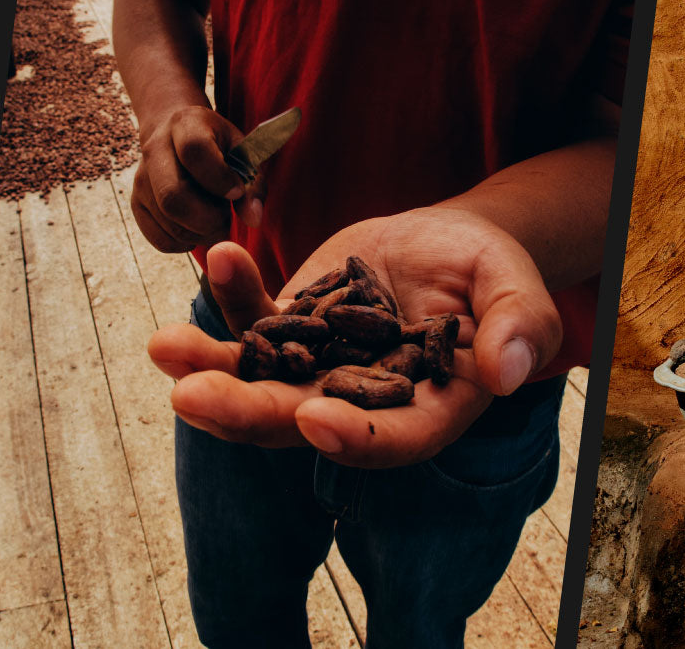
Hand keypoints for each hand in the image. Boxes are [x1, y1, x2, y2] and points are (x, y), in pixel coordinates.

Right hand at [130, 106, 250, 252]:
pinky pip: (161, 239)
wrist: (175, 134)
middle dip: (209, 219)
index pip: (194, 151)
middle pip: (173, 197)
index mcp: (186, 125)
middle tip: (226, 217)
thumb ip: (252, 184)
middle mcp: (155, 149)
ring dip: (202, 233)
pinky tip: (197, 229)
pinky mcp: (136, 205)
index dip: (220, 179)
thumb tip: (253, 219)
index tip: (236, 192)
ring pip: (169, 224)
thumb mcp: (241, 152)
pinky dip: (186, 243)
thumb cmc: (217, 145)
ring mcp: (141, 180)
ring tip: (214, 219)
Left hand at [147, 208, 562, 467]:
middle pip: (299, 422)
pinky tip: (219, 256)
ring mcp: (316, 369)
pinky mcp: (290, 328)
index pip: (391, 440)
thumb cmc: (491, 273)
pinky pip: (253, 319)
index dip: (352, 439)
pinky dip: (231, 294)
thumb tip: (507, 371)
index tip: (312, 419)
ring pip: (257, 381)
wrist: (446, 244)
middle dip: (244, 414)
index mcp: (426, 413)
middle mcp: (361, 405)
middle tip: (188, 399)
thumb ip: (521, 325)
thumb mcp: (518, 287)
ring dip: (209, 369)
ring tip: (163, 346)